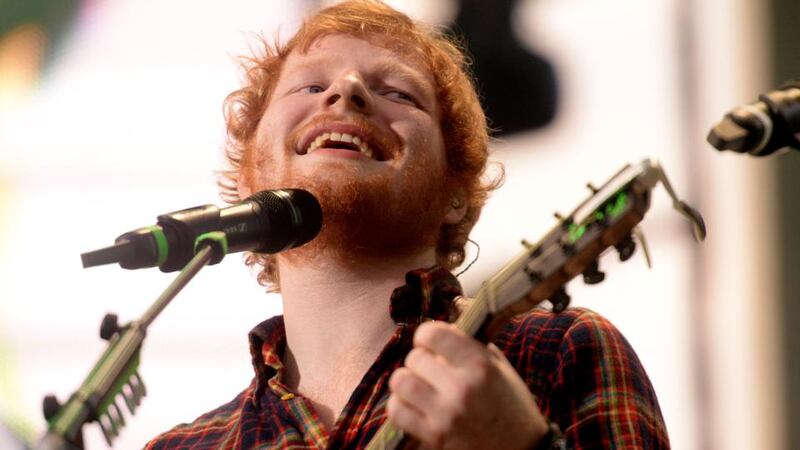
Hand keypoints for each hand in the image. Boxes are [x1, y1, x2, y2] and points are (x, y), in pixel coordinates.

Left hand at [386, 321, 548, 449]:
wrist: (522, 449)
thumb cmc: (511, 405)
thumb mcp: (500, 367)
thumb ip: (470, 346)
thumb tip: (440, 330)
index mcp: (480, 365)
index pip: (432, 334)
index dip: (426, 335)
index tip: (430, 342)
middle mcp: (461, 388)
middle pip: (414, 358)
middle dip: (420, 360)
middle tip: (430, 368)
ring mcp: (445, 415)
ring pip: (400, 382)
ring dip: (407, 381)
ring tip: (419, 385)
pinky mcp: (434, 437)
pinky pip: (397, 410)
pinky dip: (401, 404)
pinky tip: (414, 404)